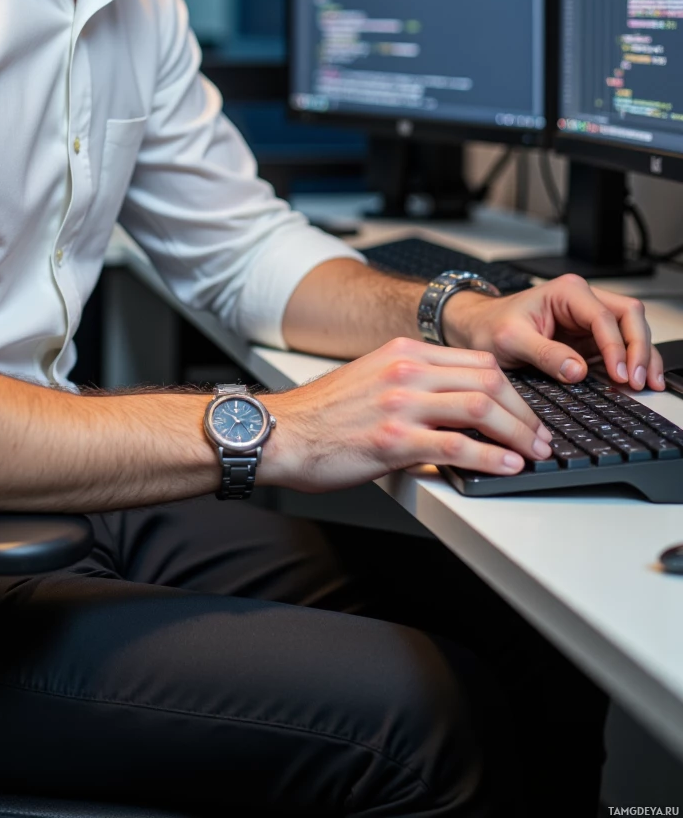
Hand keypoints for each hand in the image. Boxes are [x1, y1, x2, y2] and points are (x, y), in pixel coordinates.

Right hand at [261, 337, 552, 491]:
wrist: (279, 433)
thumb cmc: (322, 415)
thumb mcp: (371, 380)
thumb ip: (413, 384)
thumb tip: (457, 408)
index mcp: (403, 352)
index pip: (478, 361)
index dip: (513, 389)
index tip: (526, 411)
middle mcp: (405, 370)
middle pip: (488, 379)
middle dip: (524, 411)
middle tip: (540, 436)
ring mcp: (400, 403)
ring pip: (480, 407)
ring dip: (517, 433)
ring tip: (533, 453)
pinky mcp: (393, 440)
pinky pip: (457, 446)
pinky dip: (490, 458)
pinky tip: (506, 467)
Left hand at [444, 274, 665, 390]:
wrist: (478, 330)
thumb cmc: (490, 326)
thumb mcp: (511, 340)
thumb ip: (544, 353)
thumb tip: (577, 370)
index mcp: (567, 292)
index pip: (603, 316)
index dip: (616, 346)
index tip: (619, 373)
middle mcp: (583, 302)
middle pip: (629, 316)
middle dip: (639, 348)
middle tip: (636, 380)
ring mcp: (589, 322)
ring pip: (631, 330)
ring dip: (642, 356)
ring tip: (646, 384)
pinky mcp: (589, 342)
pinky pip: (620, 349)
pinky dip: (631, 364)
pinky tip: (636, 382)